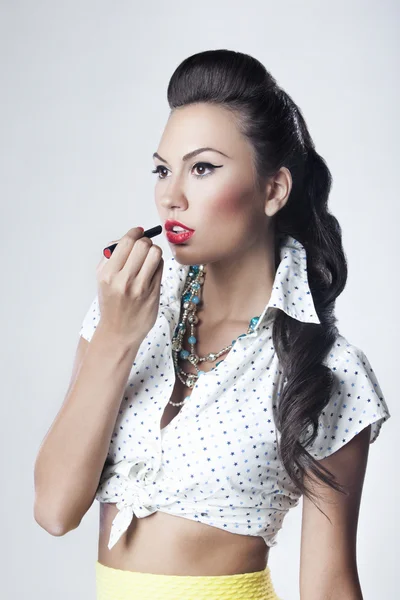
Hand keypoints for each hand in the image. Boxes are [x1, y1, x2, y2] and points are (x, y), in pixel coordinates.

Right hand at [95, 226, 163, 342]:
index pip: (126, 242)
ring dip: (153, 251)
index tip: (138, 232)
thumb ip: (111, 257)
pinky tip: (151, 270)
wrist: (118, 332)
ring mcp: (140, 287)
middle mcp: (123, 280)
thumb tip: (127, 238)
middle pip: (143, 245)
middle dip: (145, 241)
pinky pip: (160, 268)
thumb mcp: (102, 279)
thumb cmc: (110, 303)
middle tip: (143, 246)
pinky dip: (157, 264)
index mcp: (108, 274)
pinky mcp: (153, 293)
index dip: (135, 233)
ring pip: (155, 254)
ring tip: (148, 258)